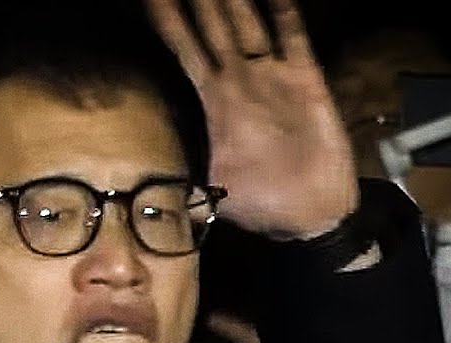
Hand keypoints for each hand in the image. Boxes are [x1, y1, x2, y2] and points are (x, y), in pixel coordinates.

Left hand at [145, 0, 357, 237]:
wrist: (310, 213)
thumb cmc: (260, 200)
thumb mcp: (211, 189)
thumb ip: (181, 177)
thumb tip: (141, 189)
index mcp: (213, 99)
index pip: (182, 48)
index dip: (166, 19)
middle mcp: (239, 79)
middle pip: (212, 25)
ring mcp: (273, 75)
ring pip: (247, 23)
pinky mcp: (305, 79)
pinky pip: (294, 37)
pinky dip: (285, 12)